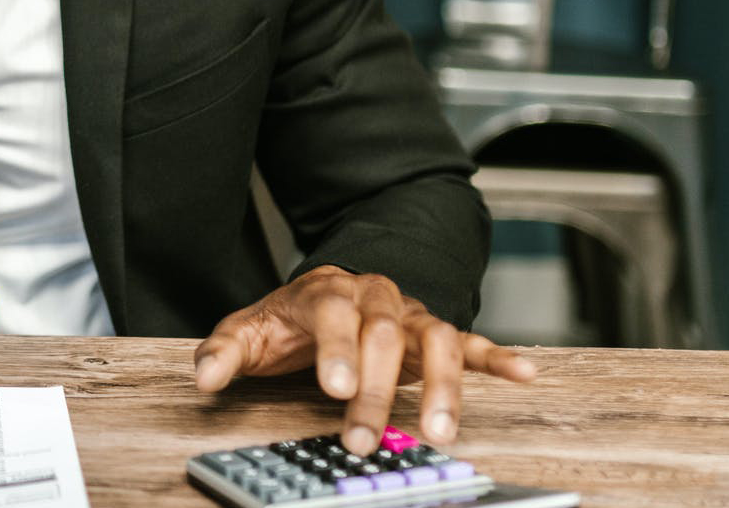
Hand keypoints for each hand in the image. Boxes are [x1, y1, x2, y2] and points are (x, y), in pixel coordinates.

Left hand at [193, 265, 536, 454]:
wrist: (328, 291)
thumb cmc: (289, 321)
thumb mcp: (249, 331)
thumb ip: (225, 352)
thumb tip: (205, 377)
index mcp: (326, 291)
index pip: (334, 314)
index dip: (336, 350)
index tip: (334, 388)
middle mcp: (374, 296)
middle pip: (382, 336)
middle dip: (374, 390)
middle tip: (361, 437)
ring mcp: (408, 315)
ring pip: (434, 340)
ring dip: (439, 386)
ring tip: (439, 431)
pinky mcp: (435, 333)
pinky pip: (471, 342)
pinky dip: (497, 357)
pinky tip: (523, 373)